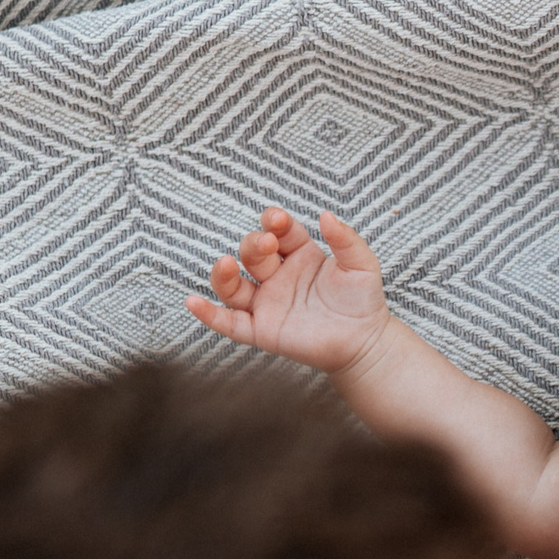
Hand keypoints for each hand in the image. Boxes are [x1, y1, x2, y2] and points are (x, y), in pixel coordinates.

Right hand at [185, 207, 392, 374]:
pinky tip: (193, 302)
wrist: (365, 343)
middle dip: (255, 245)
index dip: (274, 223)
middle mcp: (277, 276)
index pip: (278, 230)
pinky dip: (208, 314)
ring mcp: (266, 303)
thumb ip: (346, 240)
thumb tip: (326, 215)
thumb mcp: (362, 265)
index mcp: (298, 254)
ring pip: (232, 286)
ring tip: (226, 264)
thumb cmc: (363, 302)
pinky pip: (228, 322)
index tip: (278, 221)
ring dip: (223, 274)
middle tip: (267, 244)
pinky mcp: (261, 330)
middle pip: (252, 253)